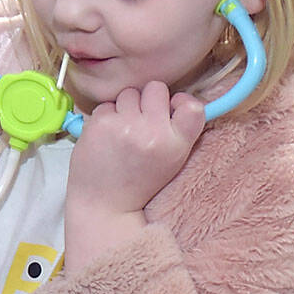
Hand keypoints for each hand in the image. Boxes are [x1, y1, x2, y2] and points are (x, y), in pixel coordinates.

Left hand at [68, 81, 204, 217]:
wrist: (105, 205)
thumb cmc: (138, 183)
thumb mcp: (171, 161)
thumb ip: (178, 131)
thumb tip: (179, 97)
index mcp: (176, 144)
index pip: (193, 105)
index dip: (181, 101)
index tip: (171, 109)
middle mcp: (153, 133)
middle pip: (156, 88)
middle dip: (148, 101)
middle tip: (140, 123)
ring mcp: (126, 126)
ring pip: (129, 93)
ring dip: (125, 108)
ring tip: (122, 132)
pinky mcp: (101, 124)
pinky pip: (106, 104)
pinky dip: (105, 117)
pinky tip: (105, 137)